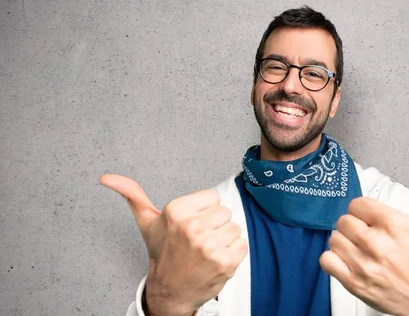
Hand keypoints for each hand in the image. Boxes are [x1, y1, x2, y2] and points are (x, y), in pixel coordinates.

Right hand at [99, 175, 247, 315]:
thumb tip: (106, 178)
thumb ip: (132, 195)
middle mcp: (192, 227)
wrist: (170, 291)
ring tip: (207, 250)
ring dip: (224, 239)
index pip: (213, 197)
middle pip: (225, 212)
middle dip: (215, 225)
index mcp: (176, 211)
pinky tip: (216, 259)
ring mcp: (209, 246)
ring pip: (235, 228)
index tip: (192, 224)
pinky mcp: (224, 261)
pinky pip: (242, 244)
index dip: (204, 211)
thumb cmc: (163, 254)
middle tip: (199, 239)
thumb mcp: (147, 222)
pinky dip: (233, 253)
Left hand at [320, 166, 408, 315]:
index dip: (364, 212)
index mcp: (394, 225)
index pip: (357, 204)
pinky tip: (349, 261)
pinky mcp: (353, 283)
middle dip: (354, 227)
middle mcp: (378, 244)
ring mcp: (364, 265)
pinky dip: (333, 260)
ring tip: (360, 249)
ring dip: (344, 243)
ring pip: (334, 238)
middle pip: (343, 220)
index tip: (374, 221)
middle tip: (368, 236)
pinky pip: (326, 260)